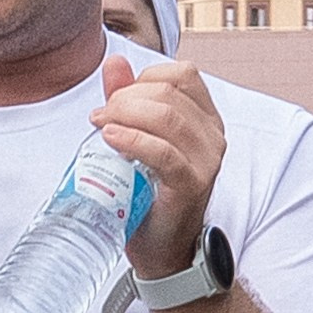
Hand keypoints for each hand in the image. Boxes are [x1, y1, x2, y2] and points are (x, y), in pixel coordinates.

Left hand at [93, 53, 226, 278]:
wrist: (162, 249)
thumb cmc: (150, 195)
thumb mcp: (137, 139)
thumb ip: (128, 100)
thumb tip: (114, 62)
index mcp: (206, 118)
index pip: (182, 74)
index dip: (143, 79)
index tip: (114, 100)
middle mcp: (213, 135)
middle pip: (168, 93)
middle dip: (126, 98)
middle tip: (99, 117)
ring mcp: (207, 160)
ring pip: (167, 117)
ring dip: (125, 115)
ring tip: (101, 128)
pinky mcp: (192, 184)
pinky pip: (164, 152)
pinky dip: (134, 140)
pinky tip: (111, 139)